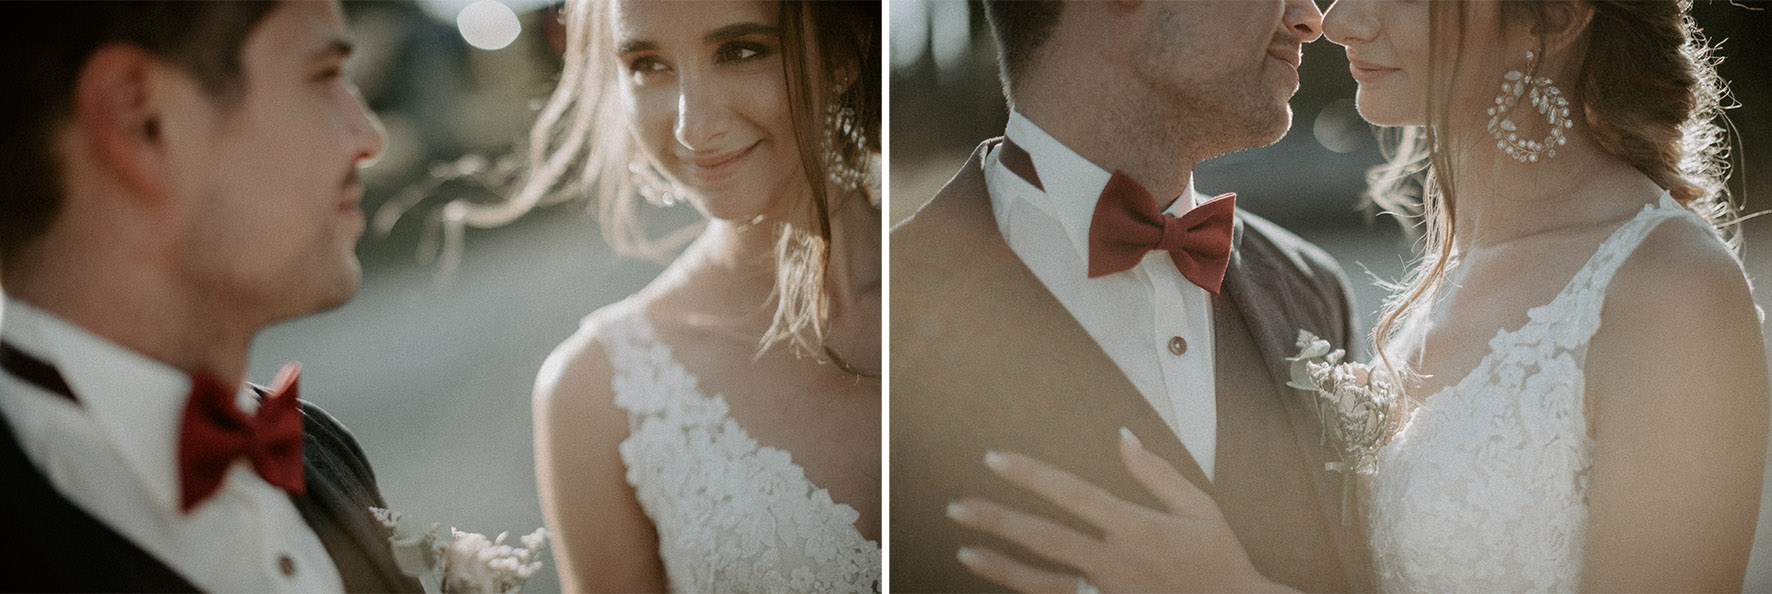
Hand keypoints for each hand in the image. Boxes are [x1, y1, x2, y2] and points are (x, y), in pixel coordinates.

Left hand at [946, 428, 1289, 592]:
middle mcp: (1117, 563)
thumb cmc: (1221, 560)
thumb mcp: (1200, 509)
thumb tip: (1122, 436)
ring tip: (964, 550)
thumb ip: (1156, 473)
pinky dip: (1026, 592)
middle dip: (996, 520)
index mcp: (1139, 527)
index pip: (1071, 494)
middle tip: (957, 506)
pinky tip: (1002, 581)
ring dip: (999, 566)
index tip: (994, 459)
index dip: (1029, 475)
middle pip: (1043, 539)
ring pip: (1041, 581)